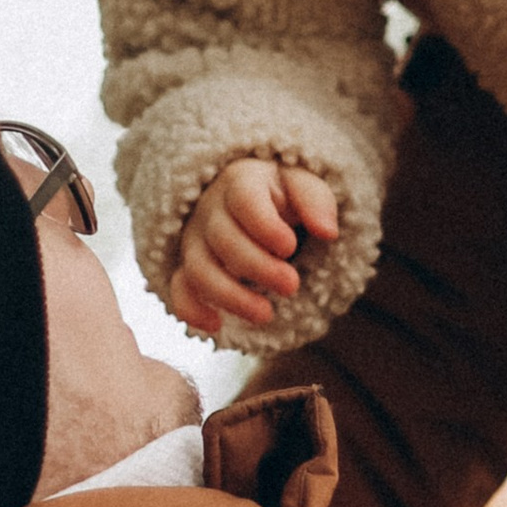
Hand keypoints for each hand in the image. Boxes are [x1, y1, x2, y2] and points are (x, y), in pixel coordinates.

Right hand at [173, 158, 342, 337]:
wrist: (252, 199)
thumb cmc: (281, 194)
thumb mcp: (303, 186)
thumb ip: (316, 201)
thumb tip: (328, 231)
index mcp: (241, 181)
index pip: (244, 199)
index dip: (265, 226)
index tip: (290, 246)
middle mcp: (211, 209)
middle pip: (223, 239)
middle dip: (257, 267)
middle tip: (291, 286)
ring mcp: (194, 239)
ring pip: (198, 269)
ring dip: (230, 296)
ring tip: (265, 314)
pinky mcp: (187, 266)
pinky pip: (178, 289)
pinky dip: (191, 309)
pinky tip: (216, 325)